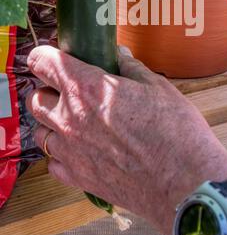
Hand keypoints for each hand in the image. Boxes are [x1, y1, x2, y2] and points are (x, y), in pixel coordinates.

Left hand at [26, 45, 226, 233]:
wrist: (184, 180)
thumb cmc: (174, 129)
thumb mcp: (156, 86)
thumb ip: (131, 67)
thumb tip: (120, 55)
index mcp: (88, 88)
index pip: (43, 62)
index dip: (46, 56)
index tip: (54, 58)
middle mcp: (70, 118)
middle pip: (35, 98)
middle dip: (47, 89)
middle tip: (68, 90)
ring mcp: (71, 151)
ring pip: (39, 131)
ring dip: (51, 122)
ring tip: (73, 120)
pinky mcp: (79, 178)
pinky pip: (53, 163)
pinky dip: (61, 154)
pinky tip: (80, 149)